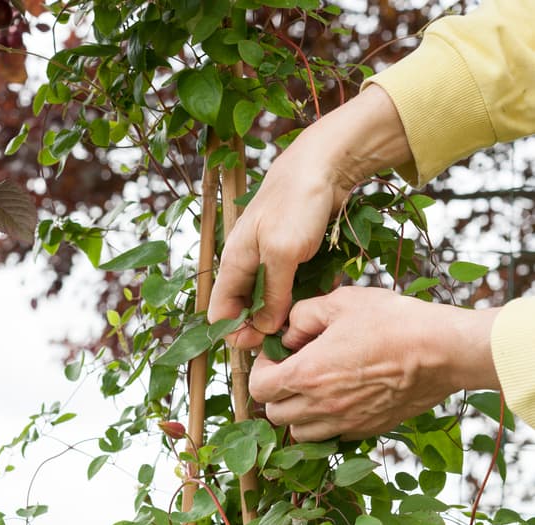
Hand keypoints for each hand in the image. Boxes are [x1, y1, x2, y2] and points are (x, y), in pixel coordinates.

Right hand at [207, 86, 412, 347]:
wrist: (322, 164)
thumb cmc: (297, 203)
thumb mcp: (284, 254)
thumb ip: (273, 294)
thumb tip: (264, 328)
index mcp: (234, 262)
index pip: (220, 312)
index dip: (235, 332)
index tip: (261, 343)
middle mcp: (245, 263)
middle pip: (242, 309)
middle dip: (259, 327)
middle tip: (285, 339)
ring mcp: (266, 258)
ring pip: (265, 300)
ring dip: (279, 315)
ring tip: (298, 326)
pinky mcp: (287, 254)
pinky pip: (285, 286)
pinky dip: (295, 298)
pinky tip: (310, 303)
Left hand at [249, 286, 500, 439]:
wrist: (442, 352)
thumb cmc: (394, 322)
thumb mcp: (342, 302)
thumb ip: (304, 315)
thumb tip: (288, 333)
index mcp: (307, 374)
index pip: (259, 388)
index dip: (261, 370)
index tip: (276, 356)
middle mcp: (320, 406)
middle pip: (275, 415)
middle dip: (277, 393)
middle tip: (294, 371)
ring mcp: (344, 423)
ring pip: (299, 433)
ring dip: (298, 414)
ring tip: (315, 389)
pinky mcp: (366, 430)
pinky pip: (331, 437)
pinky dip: (326, 424)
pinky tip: (340, 400)